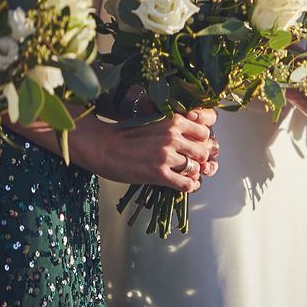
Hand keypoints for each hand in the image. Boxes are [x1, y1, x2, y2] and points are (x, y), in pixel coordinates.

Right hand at [68, 109, 218, 192]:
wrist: (102, 146)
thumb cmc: (124, 134)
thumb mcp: (153, 121)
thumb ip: (173, 127)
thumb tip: (191, 139)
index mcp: (173, 120)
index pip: (204, 132)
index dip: (202, 142)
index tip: (196, 148)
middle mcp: (173, 136)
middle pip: (203, 151)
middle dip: (199, 159)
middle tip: (193, 164)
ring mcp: (166, 155)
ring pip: (195, 168)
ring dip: (192, 173)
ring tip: (187, 175)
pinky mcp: (159, 173)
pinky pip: (186, 184)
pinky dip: (189, 186)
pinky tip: (186, 186)